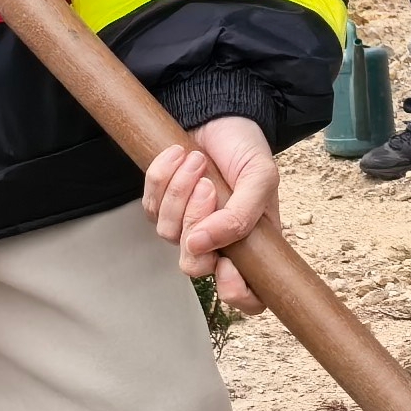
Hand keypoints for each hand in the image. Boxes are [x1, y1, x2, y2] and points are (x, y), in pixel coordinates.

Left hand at [143, 114, 277, 311]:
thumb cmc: (246, 149)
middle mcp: (219, 243)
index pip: (247, 295)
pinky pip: (149, 207)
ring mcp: (187, 227)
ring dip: (180, 192)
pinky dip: (162, 177)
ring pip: (168, 234)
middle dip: (196, 223)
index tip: (228, 267)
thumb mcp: (261, 178)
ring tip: (198, 163)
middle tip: (210, 188)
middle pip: (194, 266)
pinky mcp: (161, 208)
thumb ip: (242, 216)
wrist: (218, 114)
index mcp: (252, 244)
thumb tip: (201, 246)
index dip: (237, 293)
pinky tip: (180, 156)